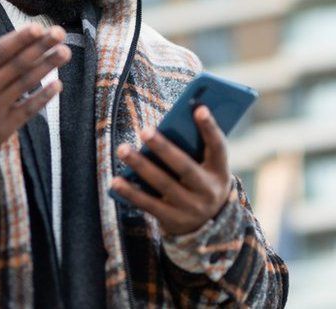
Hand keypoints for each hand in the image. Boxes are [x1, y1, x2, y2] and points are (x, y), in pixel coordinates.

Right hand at [0, 10, 70, 153]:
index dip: (18, 40)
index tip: (37, 28)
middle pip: (15, 67)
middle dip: (39, 48)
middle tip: (59, 32)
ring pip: (24, 85)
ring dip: (46, 67)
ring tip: (64, 51)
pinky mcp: (0, 131)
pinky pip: (26, 111)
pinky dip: (43, 98)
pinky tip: (58, 83)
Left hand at [111, 106, 232, 234]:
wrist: (209, 226)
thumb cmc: (200, 182)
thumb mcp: (207, 169)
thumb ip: (194, 150)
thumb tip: (163, 128)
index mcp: (219, 172)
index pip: (218, 147)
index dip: (210, 128)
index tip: (199, 108)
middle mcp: (208, 191)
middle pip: (184, 166)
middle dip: (163, 148)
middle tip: (144, 130)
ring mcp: (191, 208)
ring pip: (163, 184)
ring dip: (141, 166)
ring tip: (123, 149)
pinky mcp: (173, 221)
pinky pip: (148, 205)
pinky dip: (131, 193)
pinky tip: (116, 181)